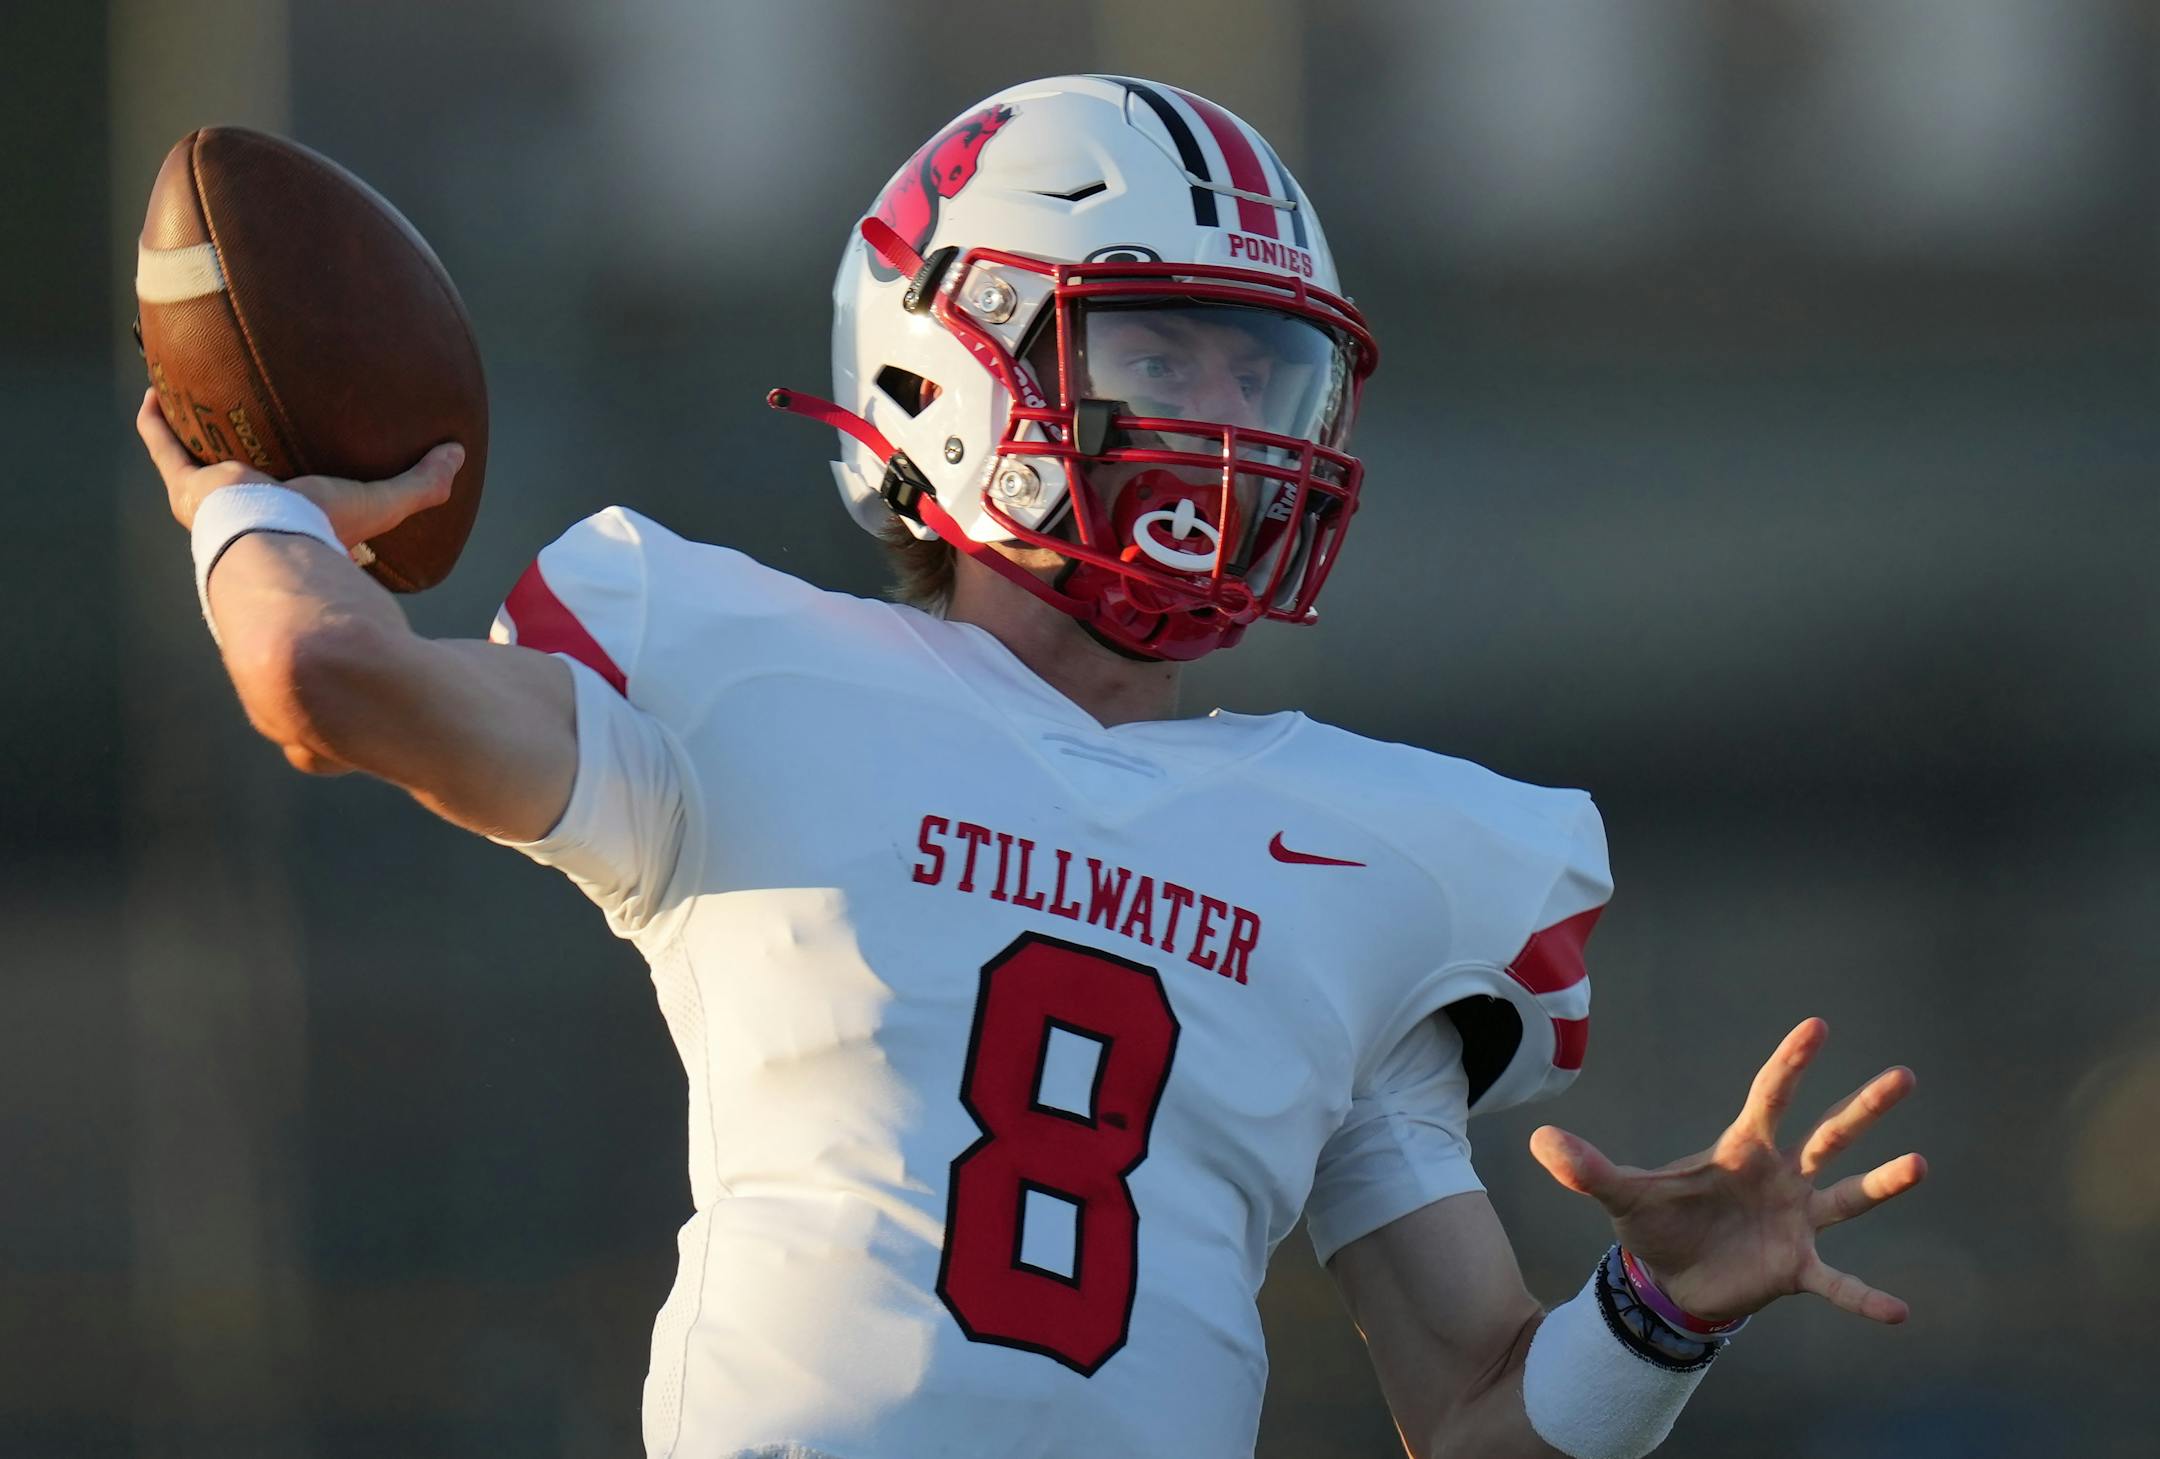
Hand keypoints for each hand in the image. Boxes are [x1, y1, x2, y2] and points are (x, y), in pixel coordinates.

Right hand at [135, 386, 460, 544]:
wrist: (273, 542)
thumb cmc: (327, 529)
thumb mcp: (384, 502)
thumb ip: (425, 484)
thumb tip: (457, 454)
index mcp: (296, 526)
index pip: (301, 507)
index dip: (305, 490)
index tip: (310, 466)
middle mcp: (252, 518)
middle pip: (246, 483)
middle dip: (242, 457)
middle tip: (246, 420)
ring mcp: (215, 503)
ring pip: (199, 462)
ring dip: (196, 434)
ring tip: (195, 401)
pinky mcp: (188, 486)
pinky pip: (164, 447)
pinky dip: (157, 421)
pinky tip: (155, 391)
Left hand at [1529, 1017, 1925, 1325]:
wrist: (1669, 1280)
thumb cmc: (1656, 1223)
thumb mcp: (1619, 1194)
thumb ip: (1585, 1169)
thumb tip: (1537, 1140)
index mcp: (1742, 1149)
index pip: (1770, 1096)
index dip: (1791, 1063)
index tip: (1817, 1026)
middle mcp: (1780, 1177)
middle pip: (1829, 1135)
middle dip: (1863, 1108)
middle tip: (1903, 1077)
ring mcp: (1795, 1221)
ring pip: (1849, 1196)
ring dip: (1883, 1183)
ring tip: (1918, 1165)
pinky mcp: (1796, 1267)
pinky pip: (1838, 1283)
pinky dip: (1864, 1298)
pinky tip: (1900, 1311)